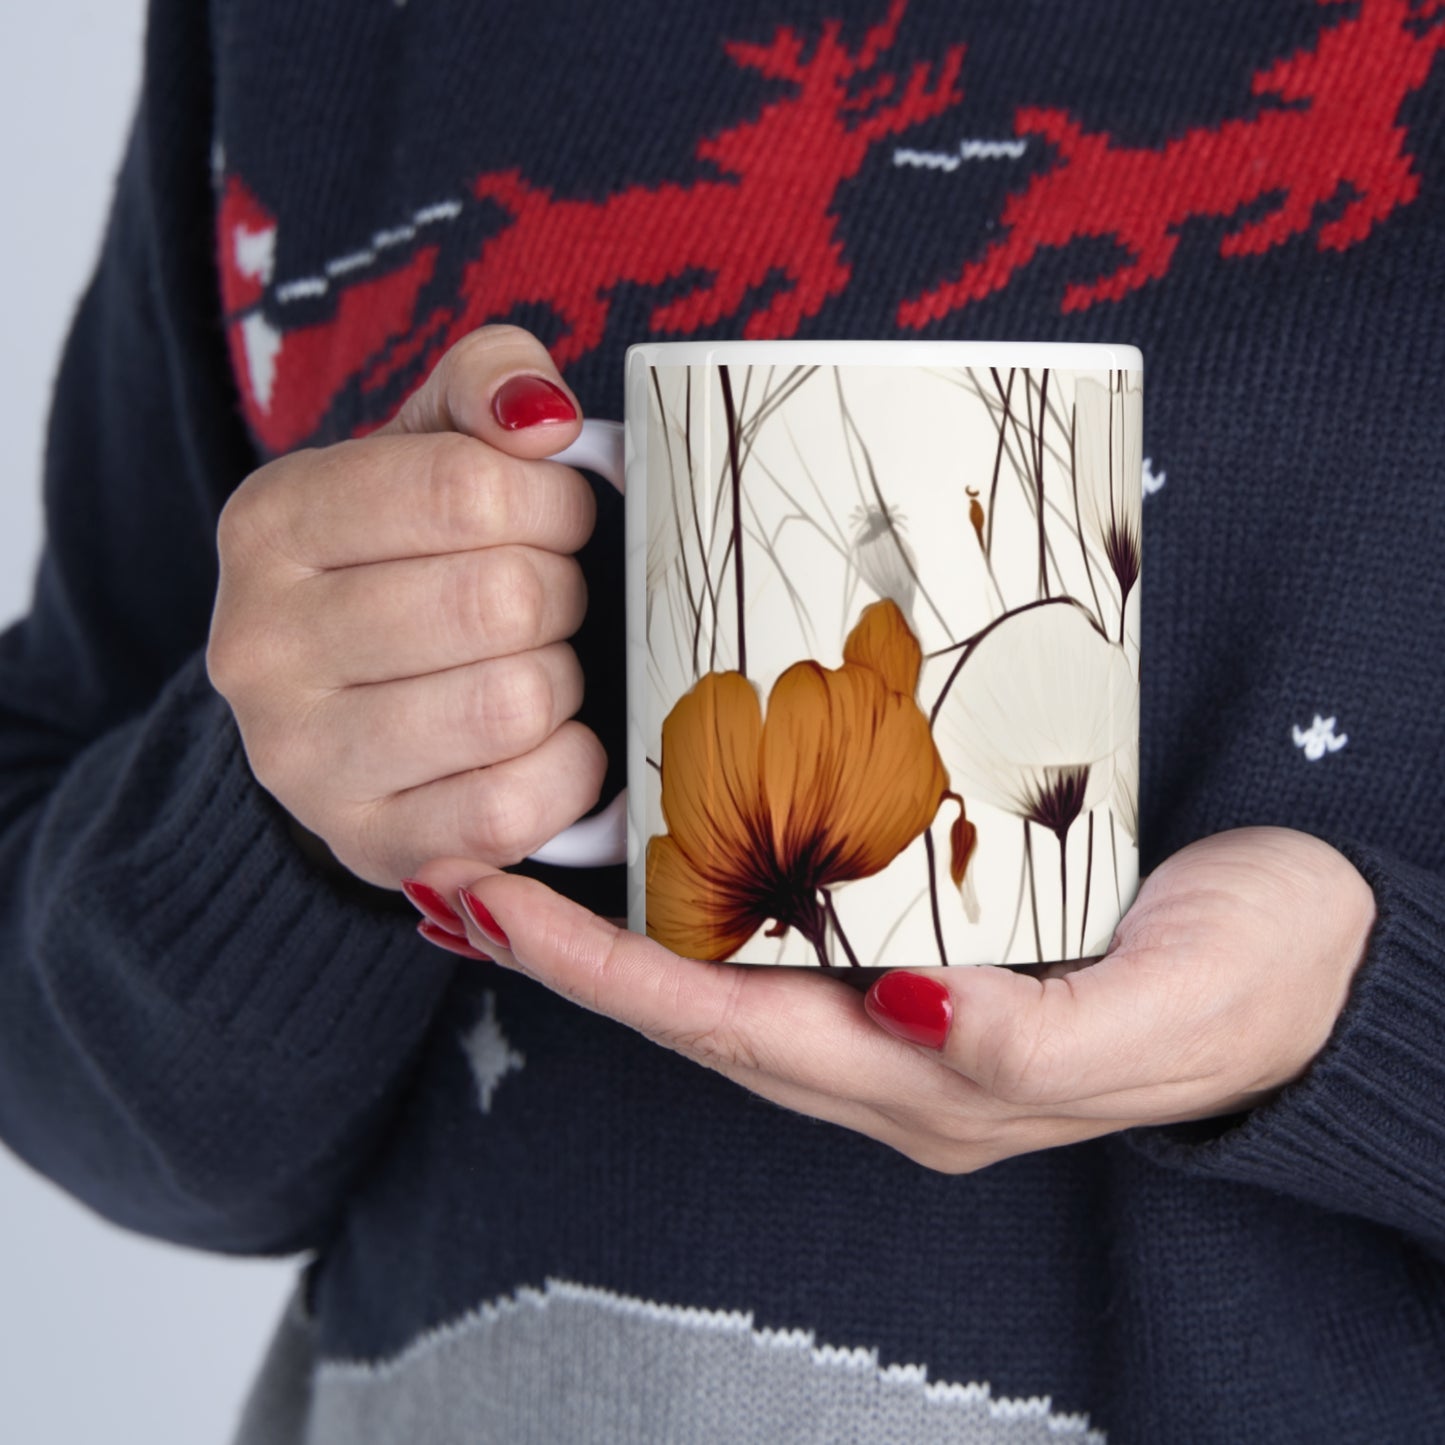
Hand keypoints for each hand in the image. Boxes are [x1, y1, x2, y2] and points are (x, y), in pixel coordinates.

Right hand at [207, 325, 603, 887]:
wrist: (343, 709)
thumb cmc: (407, 562)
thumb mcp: (428, 446)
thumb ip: (487, 384)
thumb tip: (543, 416)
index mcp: (272, 522)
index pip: (467, 488)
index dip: (553, 503)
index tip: (558, 518)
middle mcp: (261, 645)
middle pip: (501, 600)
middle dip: (561, 593)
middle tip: (549, 600)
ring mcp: (303, 760)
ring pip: (514, 704)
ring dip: (562, 681)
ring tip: (536, 667)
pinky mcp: (369, 845)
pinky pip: (514, 808)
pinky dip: (567, 770)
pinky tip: (546, 743)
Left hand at [407, 828, 1375, 1171]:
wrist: (1325, 957)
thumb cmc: (1257, 980)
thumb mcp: (1169, 1009)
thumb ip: (1038, 1035)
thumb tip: (911, 1011)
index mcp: (936, 1085)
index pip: (732, 1029)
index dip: (605, 977)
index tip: (493, 908)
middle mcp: (896, 1056)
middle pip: (699, 1011)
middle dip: (572, 957)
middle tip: (458, 873)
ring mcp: (907, 1008)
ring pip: (729, 977)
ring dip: (618, 933)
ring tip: (517, 866)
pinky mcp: (934, 947)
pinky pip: (788, 935)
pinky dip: (704, 902)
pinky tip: (663, 853)